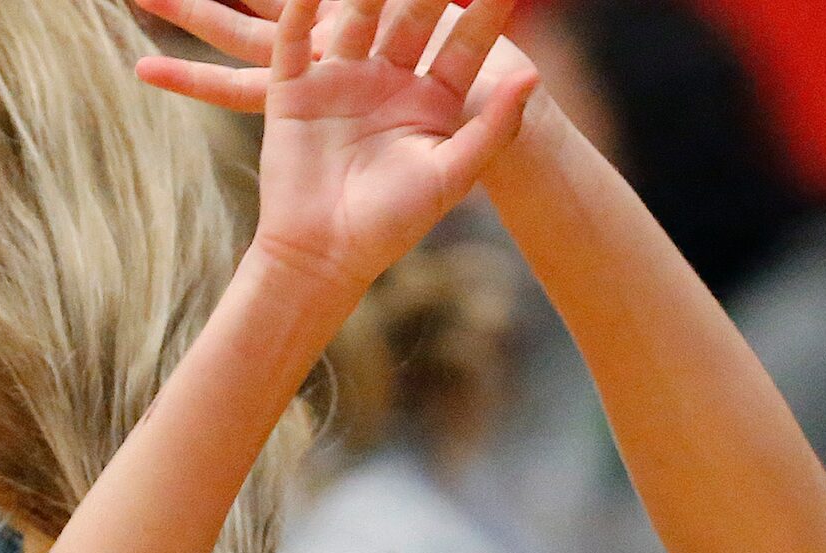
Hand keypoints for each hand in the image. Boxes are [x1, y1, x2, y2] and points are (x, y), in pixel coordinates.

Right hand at [137, 0, 540, 287]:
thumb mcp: (451, 175)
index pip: (464, 43)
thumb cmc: (391, 224)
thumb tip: (532, 74)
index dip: (485, 11)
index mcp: (431, 101)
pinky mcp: (294, 88)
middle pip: (412, 17)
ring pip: (357, 16)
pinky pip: (295, 39)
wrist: (322, 255)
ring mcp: (341, 79)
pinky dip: (301, 10)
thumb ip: (492, 127)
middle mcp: (388, 80)